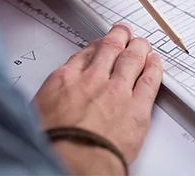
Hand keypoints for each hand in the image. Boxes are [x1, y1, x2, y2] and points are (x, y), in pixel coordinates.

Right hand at [33, 24, 162, 173]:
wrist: (72, 165)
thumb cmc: (52, 147)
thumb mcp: (38, 115)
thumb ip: (51, 99)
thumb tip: (52, 103)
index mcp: (65, 80)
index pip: (85, 54)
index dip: (96, 46)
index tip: (100, 45)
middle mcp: (93, 80)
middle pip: (110, 48)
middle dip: (119, 37)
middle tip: (123, 33)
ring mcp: (117, 91)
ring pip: (132, 58)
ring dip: (138, 47)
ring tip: (141, 42)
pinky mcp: (138, 107)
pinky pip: (150, 79)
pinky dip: (155, 66)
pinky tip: (156, 61)